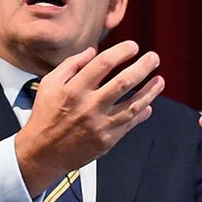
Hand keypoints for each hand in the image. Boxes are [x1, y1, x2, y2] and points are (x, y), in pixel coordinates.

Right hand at [13, 40, 164, 196]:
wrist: (42, 154)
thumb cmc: (45, 117)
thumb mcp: (49, 85)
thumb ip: (71, 65)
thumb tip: (93, 51)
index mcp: (74, 90)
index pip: (104, 63)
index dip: (122, 51)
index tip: (133, 47)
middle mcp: (89, 107)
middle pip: (124, 82)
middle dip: (143, 67)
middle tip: (153, 58)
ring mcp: (100, 125)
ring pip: (133, 105)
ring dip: (150, 91)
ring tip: (159, 81)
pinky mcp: (106, 141)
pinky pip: (129, 124)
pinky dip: (141, 113)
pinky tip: (148, 104)